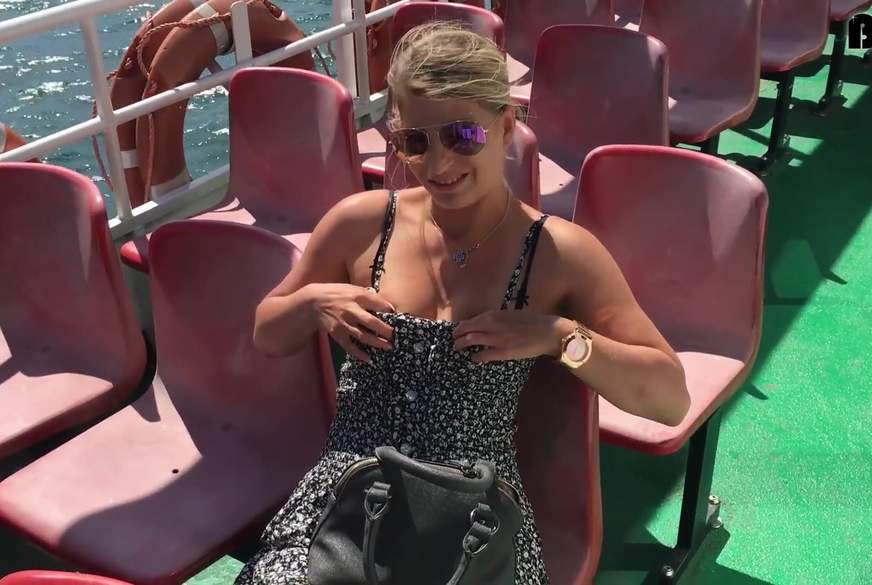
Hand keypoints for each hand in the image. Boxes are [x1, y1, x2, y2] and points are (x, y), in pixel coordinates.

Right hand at [311, 283, 395, 362]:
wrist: (315, 302)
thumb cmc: (338, 293)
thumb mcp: (353, 288)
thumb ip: (369, 296)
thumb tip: (388, 306)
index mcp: (357, 297)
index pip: (376, 303)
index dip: (387, 308)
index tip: (396, 313)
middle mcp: (351, 311)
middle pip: (371, 322)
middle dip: (385, 330)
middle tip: (395, 336)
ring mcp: (344, 324)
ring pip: (363, 336)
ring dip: (377, 343)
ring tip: (388, 347)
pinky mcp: (337, 334)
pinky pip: (349, 346)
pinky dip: (359, 353)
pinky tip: (369, 358)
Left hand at [452, 310, 573, 362]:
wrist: (548, 331)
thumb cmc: (532, 322)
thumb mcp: (510, 315)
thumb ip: (496, 319)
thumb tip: (485, 324)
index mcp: (494, 315)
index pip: (470, 321)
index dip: (462, 327)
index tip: (458, 332)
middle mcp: (492, 324)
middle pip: (466, 330)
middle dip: (457, 336)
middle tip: (454, 341)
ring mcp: (496, 338)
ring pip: (470, 341)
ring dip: (461, 345)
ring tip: (457, 349)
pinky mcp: (503, 352)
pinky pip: (483, 356)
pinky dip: (476, 358)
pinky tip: (474, 359)